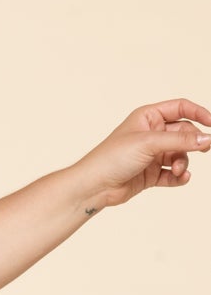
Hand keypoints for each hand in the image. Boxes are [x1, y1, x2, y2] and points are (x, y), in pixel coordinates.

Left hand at [71, 98, 210, 210]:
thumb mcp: (149, 143)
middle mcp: (151, 134)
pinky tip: (181, 178)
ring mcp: (151, 154)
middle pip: (184, 133)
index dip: (199, 113)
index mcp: (148, 117)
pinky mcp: (151, 174)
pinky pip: (173, 173)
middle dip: (191, 143)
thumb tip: (207, 138)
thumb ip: (180, 140)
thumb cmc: (112, 158)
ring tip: (177, 170)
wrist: (94, 186)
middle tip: (203, 150)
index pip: (180, 108)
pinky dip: (179, 176)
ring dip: (183, 162)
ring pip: (180, 154)